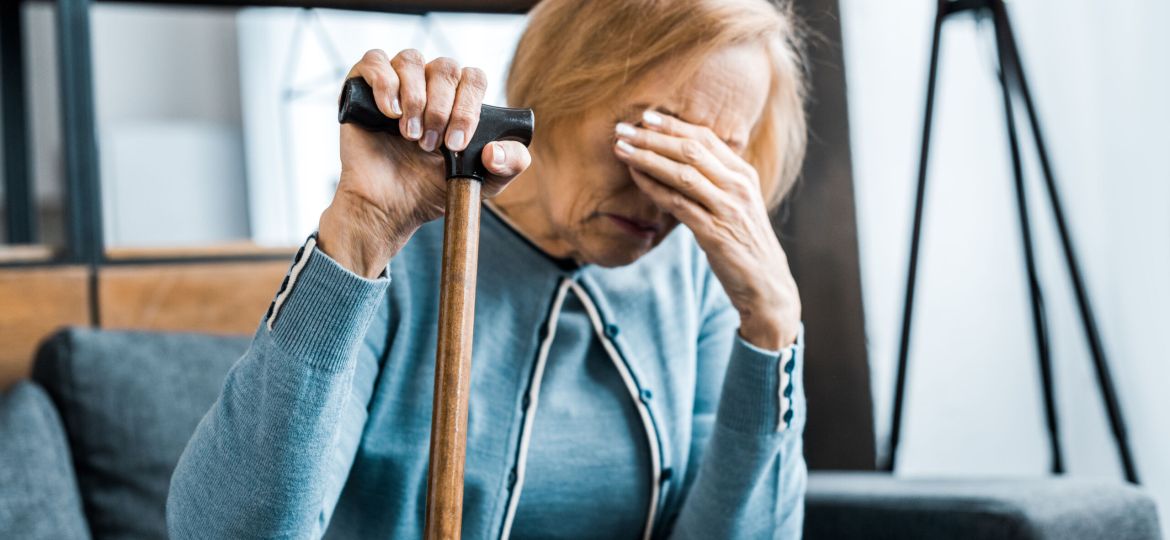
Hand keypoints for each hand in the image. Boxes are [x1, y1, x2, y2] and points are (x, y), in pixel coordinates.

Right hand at [319, 49, 531, 277]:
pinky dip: (384, 84)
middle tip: (430, 145)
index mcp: (459, 99)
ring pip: (411, 59)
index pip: (474, 78)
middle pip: (446, 67)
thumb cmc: (430, 190)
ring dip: (415, 99)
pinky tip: (389, 113)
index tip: (456, 144)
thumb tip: (495, 149)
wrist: (388, 207)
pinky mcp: (363, 85)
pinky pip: (375, 60)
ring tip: (409, 135)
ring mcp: (397, 82)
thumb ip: (510, 165)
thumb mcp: (482, 183)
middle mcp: (430, 84)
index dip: (467, 107)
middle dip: (442, 109)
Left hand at [613, 111, 799, 349]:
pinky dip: (655, 188)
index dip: (673, 125)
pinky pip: (679, 204)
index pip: (705, 138)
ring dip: (648, 158)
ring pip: (682, 173)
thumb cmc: (744, 242)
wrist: (766, 284)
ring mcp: (728, 208)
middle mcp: (738, 186)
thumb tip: (681, 159)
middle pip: (691, 150)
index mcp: (743, 174)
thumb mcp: (736, 203)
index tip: (646, 115)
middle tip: (623, 127)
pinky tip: (636, 178)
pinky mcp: (715, 233)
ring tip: (621, 148)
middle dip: (653, 136)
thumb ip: (715, 180)